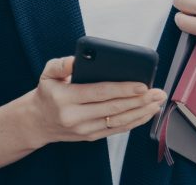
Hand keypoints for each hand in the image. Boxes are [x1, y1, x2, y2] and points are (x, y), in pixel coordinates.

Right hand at [29, 56, 166, 145]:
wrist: (37, 121)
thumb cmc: (47, 92)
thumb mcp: (47, 72)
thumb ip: (61, 63)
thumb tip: (77, 59)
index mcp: (66, 98)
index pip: (100, 93)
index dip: (123, 89)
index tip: (142, 85)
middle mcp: (76, 117)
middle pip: (113, 108)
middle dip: (139, 100)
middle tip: (158, 92)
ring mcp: (84, 130)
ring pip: (118, 122)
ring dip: (141, 112)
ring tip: (157, 102)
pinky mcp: (91, 136)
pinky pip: (116, 130)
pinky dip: (134, 122)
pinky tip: (146, 113)